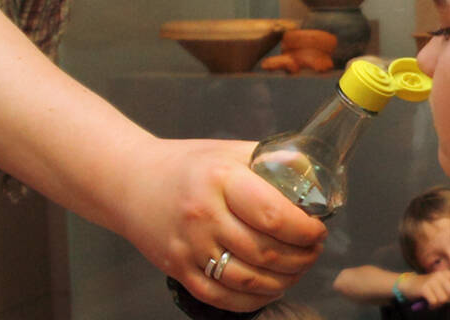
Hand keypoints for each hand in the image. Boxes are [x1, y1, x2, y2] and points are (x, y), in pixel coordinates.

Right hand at [115, 137, 326, 312]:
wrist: (131, 181)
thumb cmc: (186, 164)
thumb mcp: (228, 150)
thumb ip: (268, 161)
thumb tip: (311, 175)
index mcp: (220, 179)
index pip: (273, 215)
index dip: (304, 229)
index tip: (318, 228)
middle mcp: (204, 216)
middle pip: (265, 252)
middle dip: (302, 256)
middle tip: (314, 249)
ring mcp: (190, 248)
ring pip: (250, 280)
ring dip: (285, 280)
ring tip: (297, 267)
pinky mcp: (180, 271)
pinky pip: (225, 297)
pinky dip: (255, 298)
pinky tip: (269, 286)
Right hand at [401, 269, 449, 306]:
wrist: (409, 285)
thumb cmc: (429, 287)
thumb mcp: (442, 285)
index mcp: (446, 274)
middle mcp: (439, 275)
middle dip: (449, 298)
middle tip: (442, 299)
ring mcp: (431, 281)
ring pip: (444, 298)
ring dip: (439, 303)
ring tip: (434, 301)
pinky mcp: (424, 288)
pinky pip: (435, 301)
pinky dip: (432, 305)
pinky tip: (429, 303)